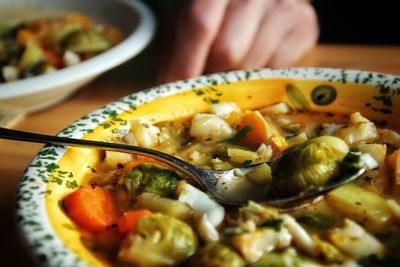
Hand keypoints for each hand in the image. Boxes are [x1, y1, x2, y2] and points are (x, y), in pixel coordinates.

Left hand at [157, 0, 318, 83]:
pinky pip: (276, 71)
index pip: (200, 23)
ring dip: (235, 78)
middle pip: (228, 51)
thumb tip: (167, 90)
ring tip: (229, 69)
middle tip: (207, 77)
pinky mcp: (305, 28)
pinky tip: (252, 65)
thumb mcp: (183, 24)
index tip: (178, 87)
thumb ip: (173, 53)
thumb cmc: (213, 16)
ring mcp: (286, 7)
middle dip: (211, 74)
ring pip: (252, 66)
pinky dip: (259, 78)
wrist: (256, 1)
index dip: (187, 62)